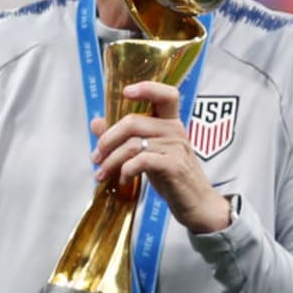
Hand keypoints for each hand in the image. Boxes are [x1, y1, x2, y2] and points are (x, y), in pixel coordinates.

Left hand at [90, 81, 231, 233]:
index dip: (147, 88)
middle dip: (107, 140)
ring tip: (102, 173)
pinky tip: (122, 179)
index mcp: (171, 122)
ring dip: (111, 160)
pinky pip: (140, 160)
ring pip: (132, 144)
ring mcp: (176, 147)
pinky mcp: (173, 165)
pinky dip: (125, 170)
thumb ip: (124, 137)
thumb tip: (96, 122)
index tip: (125, 92)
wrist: (197, 204)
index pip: (166, 95)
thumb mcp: (147, 153)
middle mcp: (175, 130)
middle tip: (96, 157)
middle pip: (133, 122)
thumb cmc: (171, 176)